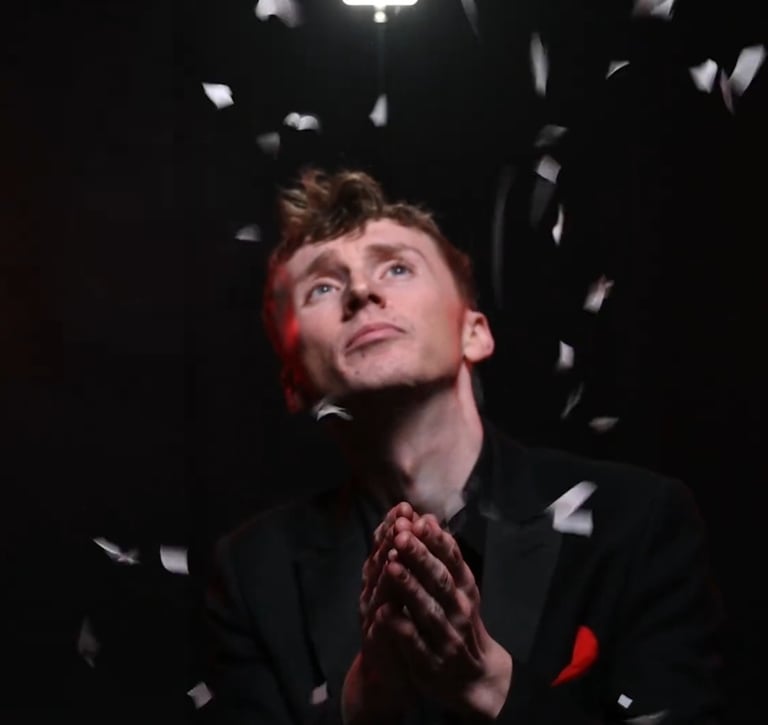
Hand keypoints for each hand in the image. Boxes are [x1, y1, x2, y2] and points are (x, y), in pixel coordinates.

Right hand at [343, 503, 419, 723]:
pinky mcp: (375, 643)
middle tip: (399, 524)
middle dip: (389, 542)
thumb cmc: (402, 621)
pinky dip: (382, 618)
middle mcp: (372, 591)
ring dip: (384, 575)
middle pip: (379, 561)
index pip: (386, 544)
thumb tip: (422, 519)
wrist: (388, 671)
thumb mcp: (407, 585)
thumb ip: (411, 555)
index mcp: (382, 575)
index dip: (393, 525)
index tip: (404, 507)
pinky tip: (386, 609)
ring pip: (376, 592)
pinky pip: (378, 629)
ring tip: (393, 557)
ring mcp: (371, 616)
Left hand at [374, 516, 512, 718]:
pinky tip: (384, 613)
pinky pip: (415, 643)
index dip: (436, 540)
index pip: (453, 559)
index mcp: (464, 588)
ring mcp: (446, 636)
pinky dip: (401, 628)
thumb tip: (426, 516)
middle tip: (402, 535)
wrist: (474, 676)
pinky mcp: (430, 661)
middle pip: (440, 580)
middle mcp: (458, 609)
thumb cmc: (458, 619)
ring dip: (410, 588)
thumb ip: (441, 554)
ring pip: (428, 610)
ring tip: (392, 567)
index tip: (419, 519)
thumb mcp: (457, 586)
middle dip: (421, 557)